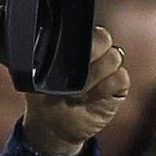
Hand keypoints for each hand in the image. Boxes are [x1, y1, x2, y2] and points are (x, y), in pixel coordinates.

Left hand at [21, 26, 129, 155]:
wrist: (53, 125)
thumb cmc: (44, 96)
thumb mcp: (35, 73)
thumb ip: (40, 54)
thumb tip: (36, 40)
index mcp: (76, 46)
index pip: (87, 30)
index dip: (82, 40)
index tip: (68, 55)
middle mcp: (96, 54)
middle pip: (104, 38)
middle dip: (89, 54)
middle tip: (75, 72)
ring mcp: (109, 70)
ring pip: (114, 57)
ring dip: (94, 75)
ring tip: (78, 91)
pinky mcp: (118, 88)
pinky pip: (120, 78)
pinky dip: (105, 88)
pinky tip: (91, 98)